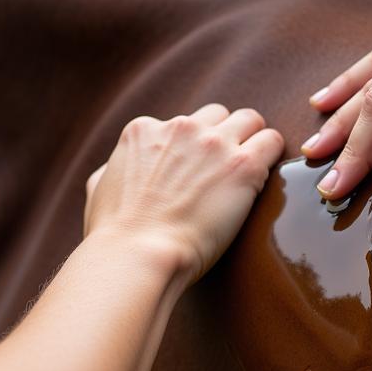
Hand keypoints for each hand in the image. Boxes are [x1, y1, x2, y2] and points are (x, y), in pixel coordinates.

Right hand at [84, 104, 283, 283]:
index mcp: (144, 130)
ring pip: (250, 121)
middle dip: (225, 138)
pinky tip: (265, 180)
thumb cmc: (115, 235)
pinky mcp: (243, 165)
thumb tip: (114, 170)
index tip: (196, 174)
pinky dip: (272, 156)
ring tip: (251, 174)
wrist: (138, 255)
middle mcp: (180, 128)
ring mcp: (213, 143)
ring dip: (253, 142)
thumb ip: (111, 168)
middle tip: (227, 172)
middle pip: (219, 116)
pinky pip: (272, 141)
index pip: (183, 124)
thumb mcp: (98, 189)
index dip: (192, 150)